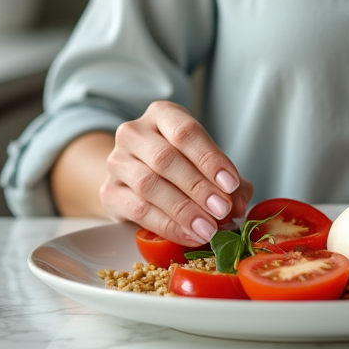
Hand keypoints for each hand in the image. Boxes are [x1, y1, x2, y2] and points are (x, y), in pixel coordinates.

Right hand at [100, 101, 252, 245]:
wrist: (134, 176)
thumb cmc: (178, 164)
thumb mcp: (205, 162)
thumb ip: (228, 181)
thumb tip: (240, 203)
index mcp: (162, 114)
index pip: (185, 132)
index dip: (210, 159)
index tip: (230, 184)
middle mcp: (134, 133)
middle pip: (165, 159)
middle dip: (198, 187)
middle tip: (223, 210)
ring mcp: (117, 162)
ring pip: (149, 185)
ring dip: (183, 209)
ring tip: (208, 228)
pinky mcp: (109, 192)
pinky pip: (137, 210)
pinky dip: (167, 225)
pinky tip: (189, 234)